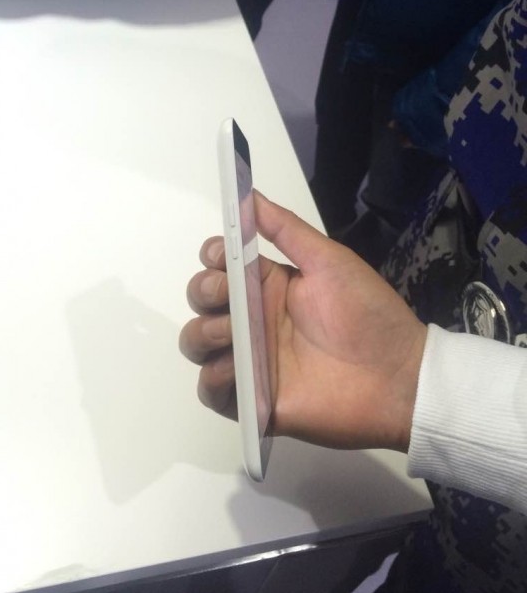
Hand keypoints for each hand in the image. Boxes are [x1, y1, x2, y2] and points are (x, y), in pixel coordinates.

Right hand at [180, 192, 426, 452]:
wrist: (396, 375)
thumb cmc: (366, 312)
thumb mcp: (328, 260)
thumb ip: (285, 229)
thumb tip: (248, 193)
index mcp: (267, 286)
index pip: (219, 265)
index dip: (211, 257)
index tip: (220, 255)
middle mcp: (252, 320)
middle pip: (201, 299)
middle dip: (203, 290)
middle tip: (227, 294)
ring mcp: (249, 360)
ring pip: (196, 342)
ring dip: (202, 331)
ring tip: (233, 333)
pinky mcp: (251, 399)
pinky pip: (210, 389)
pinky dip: (213, 377)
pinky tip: (237, 368)